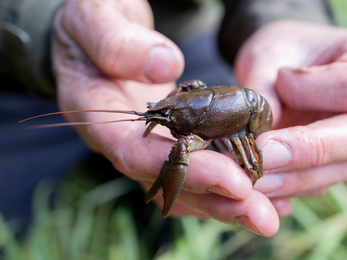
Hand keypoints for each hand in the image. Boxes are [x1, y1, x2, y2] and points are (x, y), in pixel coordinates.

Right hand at [51, 0, 278, 235]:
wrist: (99, 33)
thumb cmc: (92, 21)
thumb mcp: (94, 18)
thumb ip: (117, 42)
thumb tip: (164, 67)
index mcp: (99, 116)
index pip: (139, 155)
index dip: (187, 171)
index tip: (234, 181)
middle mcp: (124, 140)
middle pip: (168, 182)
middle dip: (216, 201)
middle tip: (263, 217)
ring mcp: (147, 142)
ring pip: (184, 183)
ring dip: (225, 202)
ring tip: (268, 213)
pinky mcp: (167, 137)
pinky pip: (193, 167)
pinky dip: (223, 184)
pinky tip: (258, 192)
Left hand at [236, 20, 346, 209]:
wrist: (285, 61)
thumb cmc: (280, 50)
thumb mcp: (268, 55)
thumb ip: (265, 90)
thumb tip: (258, 134)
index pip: (346, 93)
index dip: (305, 126)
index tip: (261, 144)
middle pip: (344, 145)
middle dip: (296, 162)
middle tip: (252, 173)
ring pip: (329, 171)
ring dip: (287, 182)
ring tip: (247, 185)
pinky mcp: (332, 159)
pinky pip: (314, 180)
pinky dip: (285, 188)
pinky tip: (258, 192)